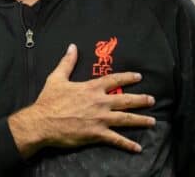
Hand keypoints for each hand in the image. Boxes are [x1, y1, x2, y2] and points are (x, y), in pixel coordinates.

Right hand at [8, 43, 155, 157]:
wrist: (42, 122)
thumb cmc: (49, 100)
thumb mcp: (57, 78)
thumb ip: (67, 62)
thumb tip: (72, 47)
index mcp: (91, 88)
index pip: (114, 80)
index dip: (128, 78)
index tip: (138, 76)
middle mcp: (99, 102)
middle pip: (125, 100)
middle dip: (141, 100)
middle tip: (152, 100)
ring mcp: (100, 119)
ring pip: (126, 119)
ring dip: (140, 120)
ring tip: (152, 121)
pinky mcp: (97, 134)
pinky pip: (116, 139)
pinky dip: (128, 144)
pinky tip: (137, 147)